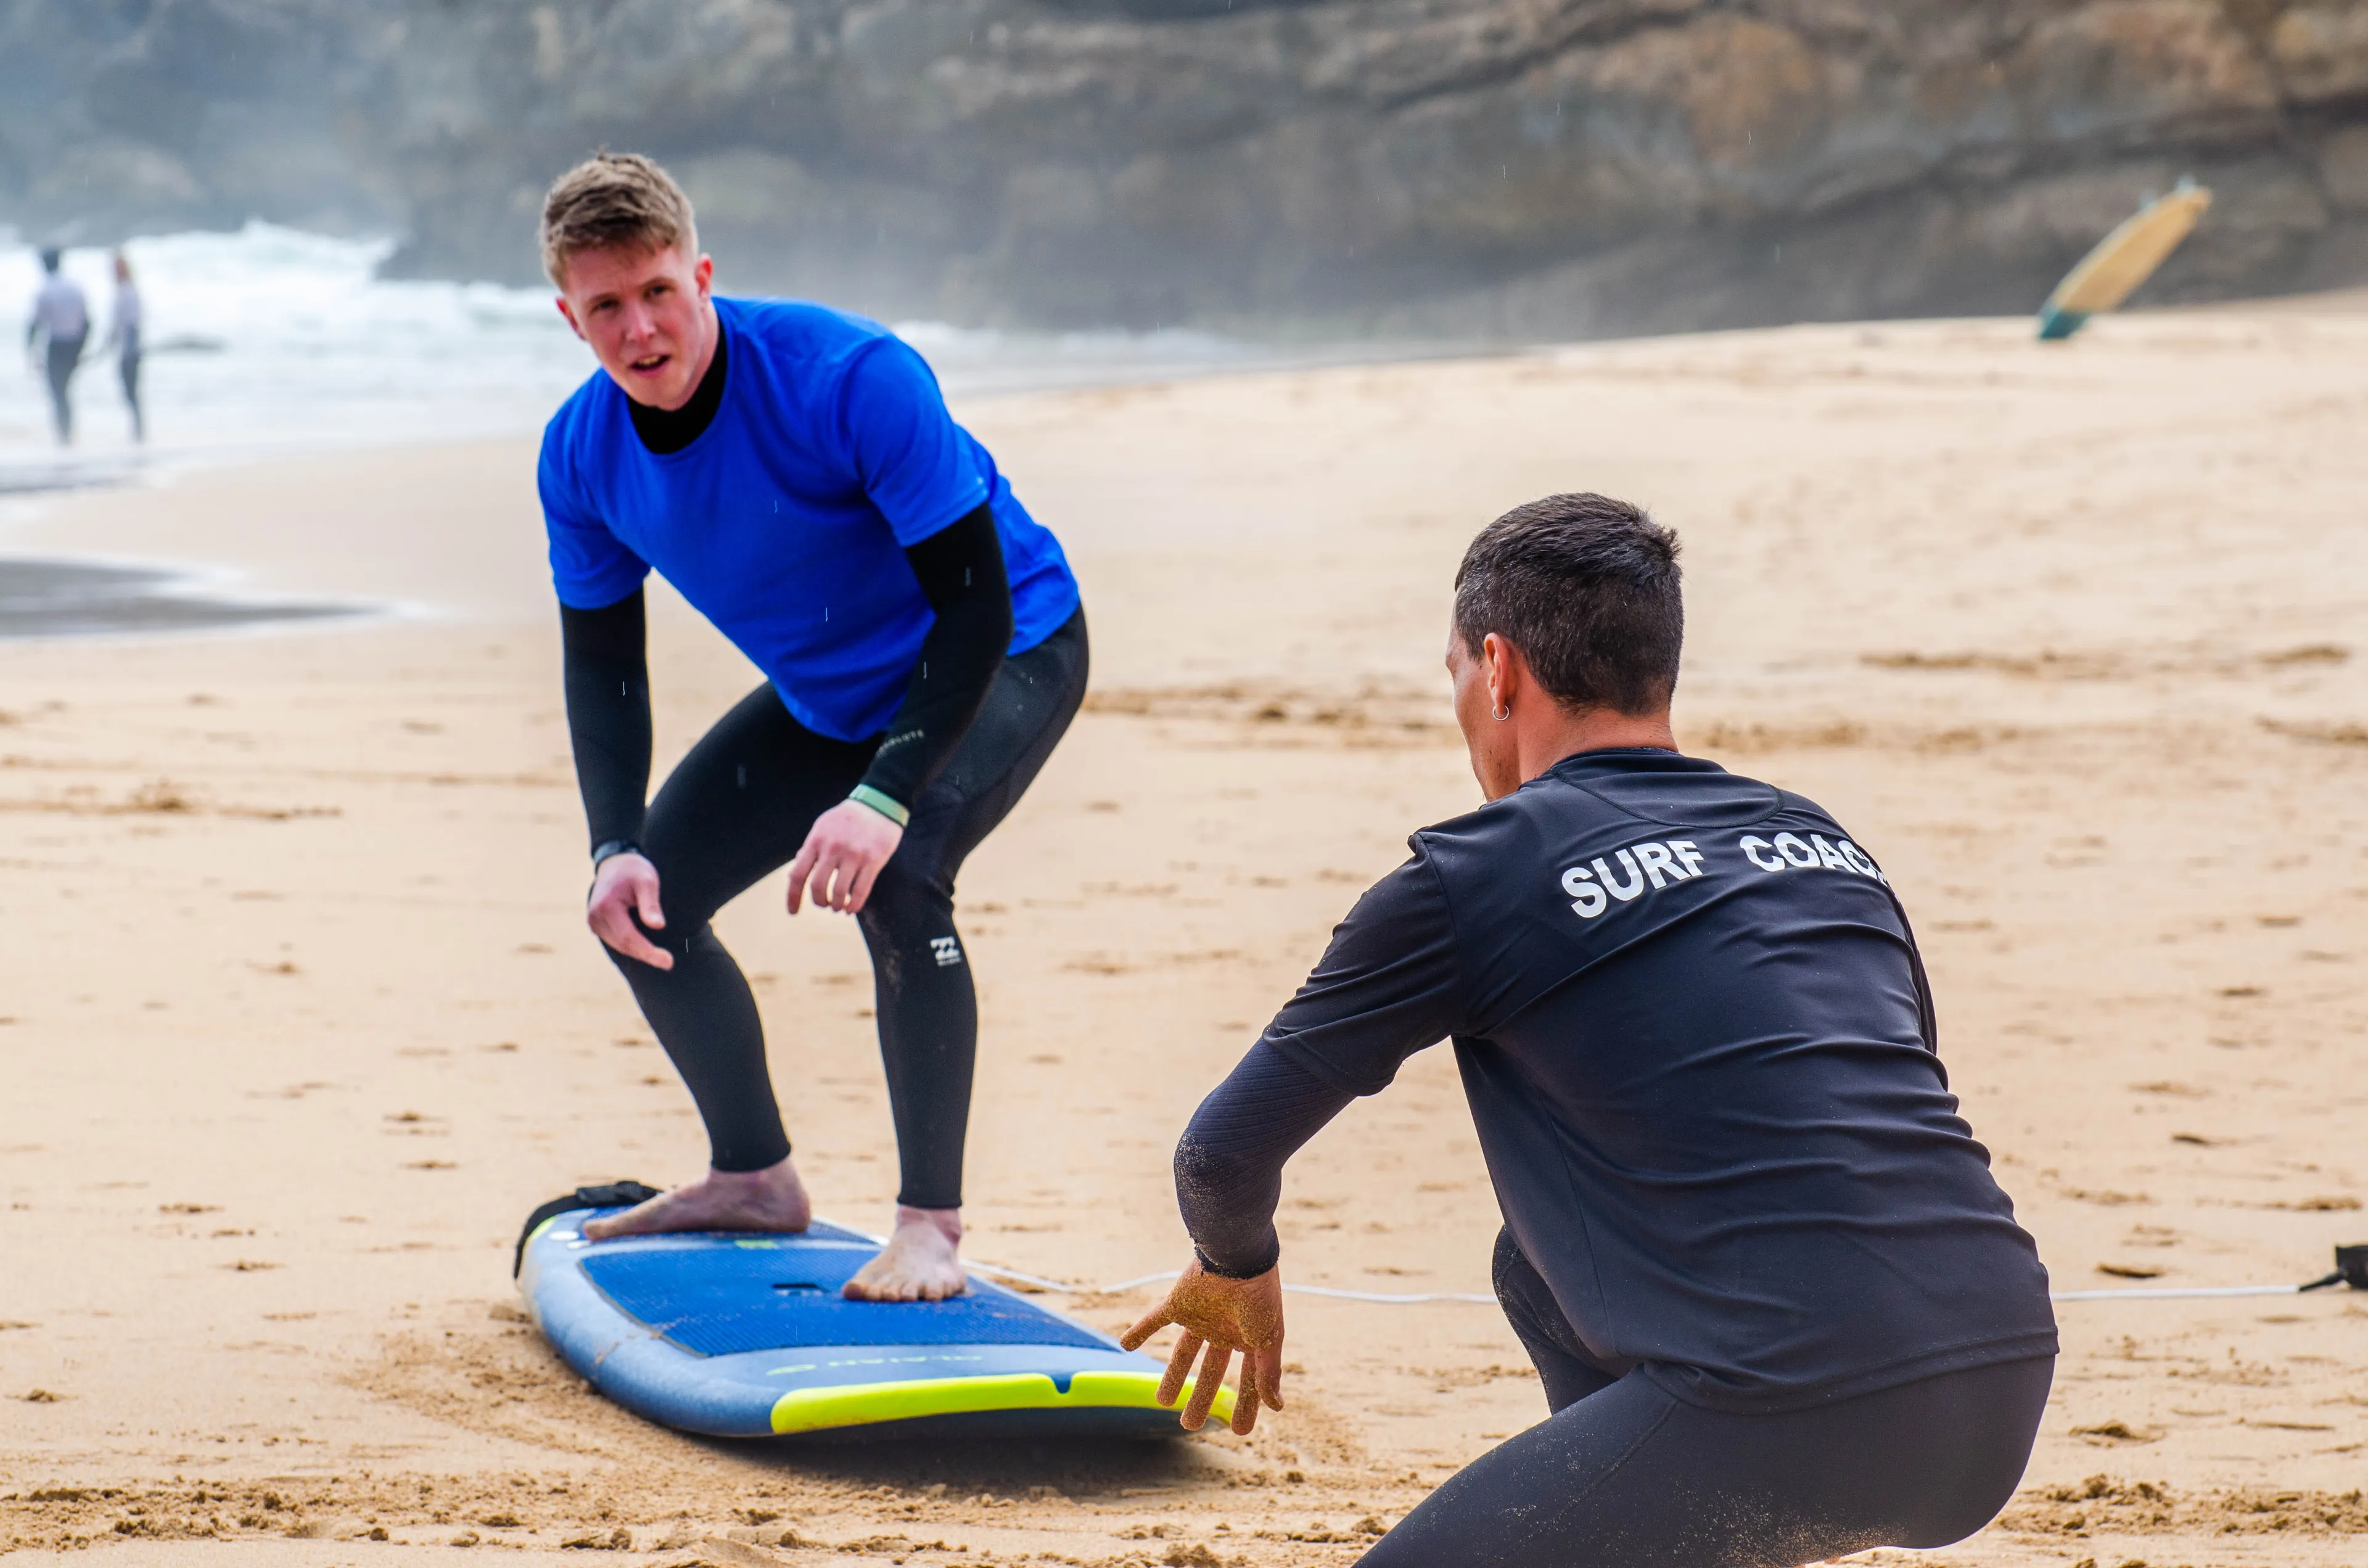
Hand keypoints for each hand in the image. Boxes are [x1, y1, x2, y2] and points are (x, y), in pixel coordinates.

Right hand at [586, 851, 670, 969]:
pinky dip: (631, 945)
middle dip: (646, 955)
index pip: (629, 938)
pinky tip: (646, 947)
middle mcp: (595, 917)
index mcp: (606, 906)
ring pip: (619, 946)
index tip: (668, 962)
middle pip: (624, 945)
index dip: (648, 952)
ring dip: (639, 952)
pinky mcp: (597, 925)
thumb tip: (658, 926)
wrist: (615, 863)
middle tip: (669, 963)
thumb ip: (650, 904)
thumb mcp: (647, 881)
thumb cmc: (634, 870)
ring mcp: (594, 923)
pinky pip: (616, 941)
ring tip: (660, 955)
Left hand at [786, 799, 904, 914]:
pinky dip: (854, 905)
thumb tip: (796, 871)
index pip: (798, 874)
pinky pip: (861, 891)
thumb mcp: (823, 826)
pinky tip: (852, 908)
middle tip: (824, 904)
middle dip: (819, 901)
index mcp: (816, 840)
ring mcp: (853, 855)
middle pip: (818, 886)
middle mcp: (833, 848)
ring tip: (839, 906)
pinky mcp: (873, 860)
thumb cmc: (847, 817)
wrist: (879, 803)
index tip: (793, 912)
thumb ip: (810, 848)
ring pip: (840, 892)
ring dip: (837, 905)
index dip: (792, 897)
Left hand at [1119, 1258, 1285, 1434]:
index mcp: (1248, 1339)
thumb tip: (1277, 1408)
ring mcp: (1200, 1318)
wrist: (1236, 1255)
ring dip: (1173, 1376)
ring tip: (1161, 1402)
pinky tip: (1126, 1345)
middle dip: (1202, 1398)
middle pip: (1211, 1372)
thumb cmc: (1259, 1296)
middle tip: (1189, 1425)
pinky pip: (1155, 1319)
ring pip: (1183, 1354)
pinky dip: (1140, 1330)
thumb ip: (1268, 1372)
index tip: (1240, 1432)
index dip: (1245, 1405)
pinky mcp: (1178, 1304)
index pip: (1246, 1380)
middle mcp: (1223, 1331)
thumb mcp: (1267, 1339)